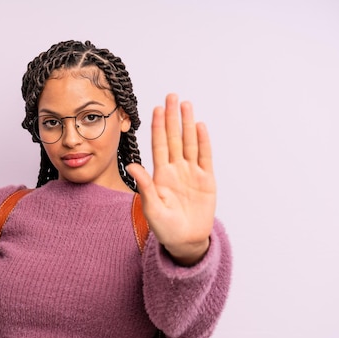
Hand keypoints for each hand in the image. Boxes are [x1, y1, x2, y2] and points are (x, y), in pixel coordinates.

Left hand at [126, 94, 215, 265]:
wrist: (185, 241)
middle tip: (171, 96)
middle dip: (172, 117)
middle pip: (174, 138)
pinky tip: (200, 126)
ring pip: (189, 143)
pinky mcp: (206, 180)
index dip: (158, 127)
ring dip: (187, 124)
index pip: (159, 145)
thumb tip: (132, 166)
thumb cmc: (165, 228)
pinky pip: (205, 157)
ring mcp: (192, 173)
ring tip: (186, 104)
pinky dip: (203, 142)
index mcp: (160, 175)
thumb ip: (145, 186)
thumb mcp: (152, 208)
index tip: (155, 108)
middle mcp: (175, 170)